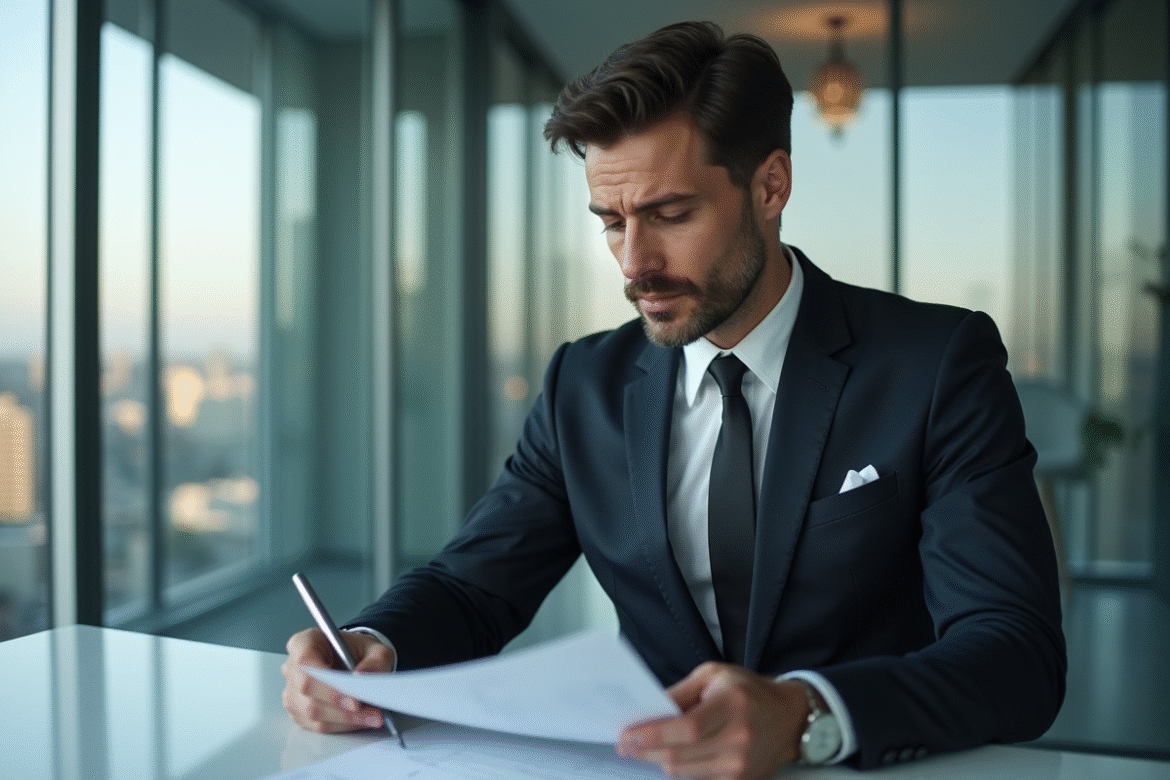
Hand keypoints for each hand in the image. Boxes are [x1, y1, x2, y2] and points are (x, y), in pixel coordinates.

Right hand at [281, 628, 395, 732]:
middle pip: (307, 691)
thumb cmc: (357, 652)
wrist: (354, 661)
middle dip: (341, 706)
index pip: (306, 663)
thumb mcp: (375, 648)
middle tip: (370, 711)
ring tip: (373, 717)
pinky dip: (342, 726)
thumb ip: (374, 661)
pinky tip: (362, 720)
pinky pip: (317, 725)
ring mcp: (292, 692)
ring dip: (346, 719)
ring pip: (312, 712)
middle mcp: (293, 667)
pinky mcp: (299, 712)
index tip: (354, 699)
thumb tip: (363, 677)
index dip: (327, 683)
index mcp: (304, 643)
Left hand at [615, 662, 809, 779]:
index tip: (626, 736)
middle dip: (645, 751)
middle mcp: (739, 739)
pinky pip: (697, 779)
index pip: (686, 728)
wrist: (790, 718)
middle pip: (680, 756)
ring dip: (660, 760)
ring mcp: (740, 765)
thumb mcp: (713, 675)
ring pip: (684, 772)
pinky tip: (677, 753)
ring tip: (650, 746)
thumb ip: (679, 693)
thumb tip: (646, 711)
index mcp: (733, 705)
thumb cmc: (747, 691)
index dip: (652, 736)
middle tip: (625, 744)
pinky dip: (681, 767)